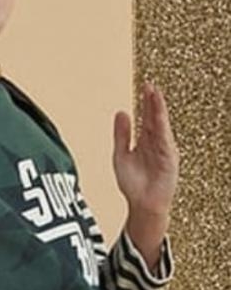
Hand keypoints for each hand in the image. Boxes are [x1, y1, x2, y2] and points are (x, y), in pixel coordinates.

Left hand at [113, 83, 178, 218]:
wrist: (142, 204)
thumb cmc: (133, 184)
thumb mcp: (121, 154)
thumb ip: (121, 134)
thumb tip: (121, 112)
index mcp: (145, 141)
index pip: (146, 117)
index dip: (146, 103)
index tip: (145, 87)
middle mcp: (156, 143)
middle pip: (155, 118)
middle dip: (153, 102)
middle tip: (150, 84)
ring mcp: (163, 149)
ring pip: (161, 125)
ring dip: (158, 110)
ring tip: (155, 94)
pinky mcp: (168, 158)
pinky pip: (164, 139)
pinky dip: (162, 127)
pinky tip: (159, 117)